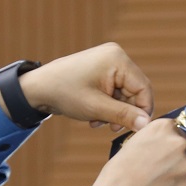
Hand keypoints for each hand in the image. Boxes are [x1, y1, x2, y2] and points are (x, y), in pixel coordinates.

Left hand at [16, 44, 155, 131]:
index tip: (134, 128)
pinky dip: (107, 105)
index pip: (143, 88)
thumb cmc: (64, 93)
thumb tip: (147, 124)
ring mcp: (108, 61)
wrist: (37, 88)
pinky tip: (94, 115)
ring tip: (97, 121)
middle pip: (134, 91)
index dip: (142, 110)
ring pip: (124, 93)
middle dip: (124, 112)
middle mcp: (116, 56)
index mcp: (117, 60)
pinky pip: (114, 90)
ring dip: (114, 111)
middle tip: (111, 128)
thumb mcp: (96, 108)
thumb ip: (124, 115)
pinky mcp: (101, 69)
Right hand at [94, 121, 185, 185]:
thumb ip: (152, 142)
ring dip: (177, 177)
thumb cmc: (118, 173)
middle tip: (158, 172)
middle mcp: (180, 143)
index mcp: (164, 128)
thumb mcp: (133, 144)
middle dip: (175, 159)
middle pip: (184, 149)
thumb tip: (159, 148)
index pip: (175, 130)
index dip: (167, 144)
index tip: (161, 153)